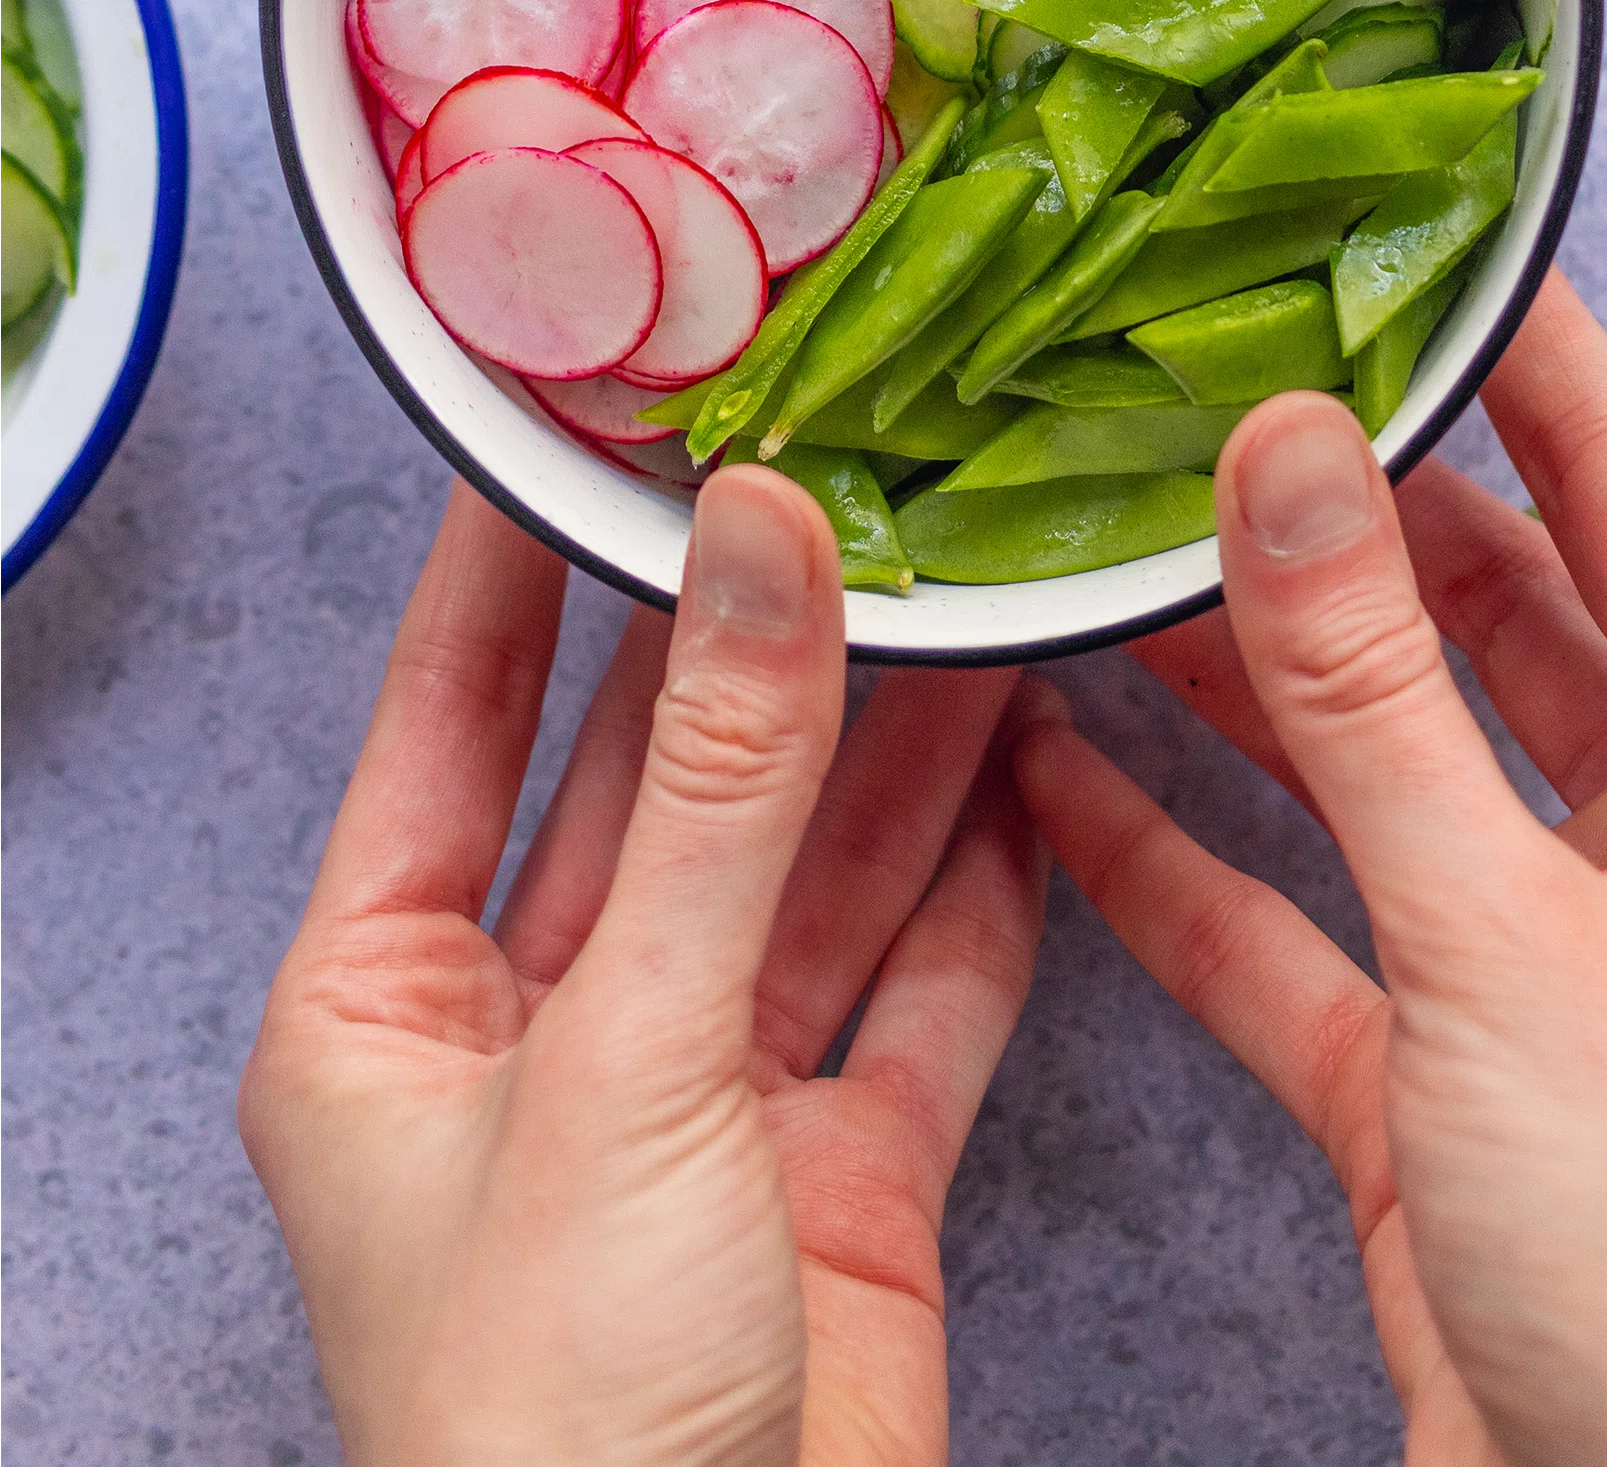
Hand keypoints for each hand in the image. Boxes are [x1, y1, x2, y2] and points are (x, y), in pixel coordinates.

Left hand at [240, 472, 1047, 1466]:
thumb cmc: (548, 1415)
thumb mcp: (630, 1058)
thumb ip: (729, 794)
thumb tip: (761, 546)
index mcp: (390, 1007)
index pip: (457, 720)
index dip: (525, 562)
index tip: (599, 411)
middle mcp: (546, 1037)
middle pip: (667, 784)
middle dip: (762, 638)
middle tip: (854, 471)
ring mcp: (703, 1103)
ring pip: (814, 873)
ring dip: (902, 744)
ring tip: (985, 584)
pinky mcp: (842, 1172)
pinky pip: (926, 988)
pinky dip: (992, 886)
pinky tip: (1044, 771)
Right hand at [1012, 274, 1606, 1466]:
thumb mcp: (1515, 937)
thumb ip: (1377, 696)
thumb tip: (1287, 450)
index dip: (1527, 360)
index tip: (1412, 234)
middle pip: (1508, 620)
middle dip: (1358, 516)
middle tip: (1202, 388)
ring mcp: (1571, 970)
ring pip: (1397, 773)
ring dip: (1259, 683)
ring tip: (1105, 549)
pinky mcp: (1463, 1096)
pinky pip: (1318, 938)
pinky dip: (1201, 871)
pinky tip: (1067, 784)